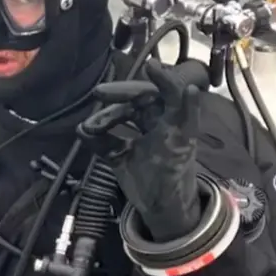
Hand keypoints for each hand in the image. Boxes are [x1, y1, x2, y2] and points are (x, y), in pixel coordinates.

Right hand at [81, 59, 203, 241]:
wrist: (164, 209)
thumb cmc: (178, 174)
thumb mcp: (185, 140)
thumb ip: (187, 113)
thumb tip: (192, 87)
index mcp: (172, 121)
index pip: (165, 92)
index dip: (159, 78)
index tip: (148, 66)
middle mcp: (155, 125)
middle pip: (135, 102)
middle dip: (117, 96)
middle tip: (98, 93)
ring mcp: (136, 140)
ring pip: (117, 120)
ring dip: (102, 120)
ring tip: (88, 127)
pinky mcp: (121, 155)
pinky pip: (105, 142)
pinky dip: (94, 138)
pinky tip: (83, 133)